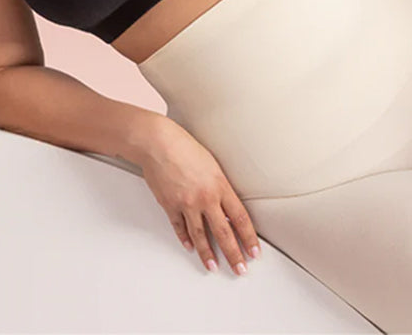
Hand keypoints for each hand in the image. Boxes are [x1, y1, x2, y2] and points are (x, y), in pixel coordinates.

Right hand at [136, 115, 260, 275]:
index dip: (249, 238)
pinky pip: (179, 227)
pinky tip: (189, 246)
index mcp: (220, 186)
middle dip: (234, 254)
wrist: (157, 142)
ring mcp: (187, 204)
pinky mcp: (170, 205)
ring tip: (213, 267)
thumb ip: (220, 186)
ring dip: (208, 254)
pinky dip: (184, 238)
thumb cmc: (183, 146)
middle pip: (224, 233)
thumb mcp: (212, 164)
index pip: (240, 219)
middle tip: (240, 268)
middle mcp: (205, 198)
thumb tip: (225, 206)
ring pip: (201, 236)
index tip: (254, 251)